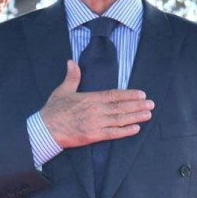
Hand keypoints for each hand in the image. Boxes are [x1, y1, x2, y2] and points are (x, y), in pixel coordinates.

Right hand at [39, 60, 153, 148]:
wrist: (45, 129)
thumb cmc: (53, 110)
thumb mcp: (62, 90)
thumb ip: (71, 77)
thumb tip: (71, 61)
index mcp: (90, 98)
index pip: (114, 95)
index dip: (129, 95)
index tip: (141, 94)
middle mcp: (96, 110)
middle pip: (120, 107)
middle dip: (137, 105)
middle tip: (151, 104)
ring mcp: (95, 123)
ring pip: (120, 119)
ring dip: (135, 117)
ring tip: (148, 114)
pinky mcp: (93, 136)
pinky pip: (113, 133)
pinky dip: (125, 131)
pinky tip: (136, 129)